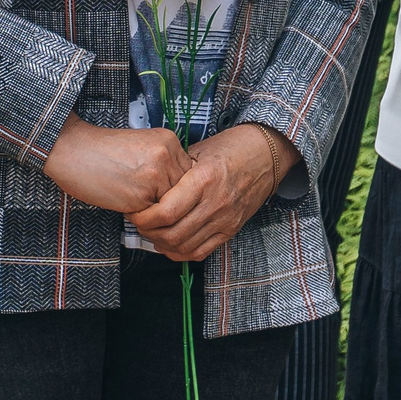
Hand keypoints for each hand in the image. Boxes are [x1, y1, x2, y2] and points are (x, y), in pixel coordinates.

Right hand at [42, 116, 191, 215]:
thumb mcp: (141, 148)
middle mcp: (167, 154)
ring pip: (171, 205)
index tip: (157, 189)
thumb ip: (163, 163)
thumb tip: (179, 190)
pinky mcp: (143, 194)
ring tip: (135, 200)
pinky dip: (143, 215)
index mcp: (169, 139)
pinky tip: (127, 203)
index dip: (173, 186)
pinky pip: (154, 215)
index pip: (188, 174)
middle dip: (167, 199)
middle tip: (146, 199)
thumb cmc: (102, 151)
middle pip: (184, 191)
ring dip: (156, 209)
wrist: (73, 150)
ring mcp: (157, 174)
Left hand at [125, 123, 297, 262]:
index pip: (166, 212)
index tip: (134, 211)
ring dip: (162, 244)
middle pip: (172, 234)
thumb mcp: (198, 151)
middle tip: (138, 223)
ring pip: (184, 247)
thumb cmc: (230, 147)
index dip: (144, 217)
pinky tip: (169, 242)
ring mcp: (225, 220)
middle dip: (148, 232)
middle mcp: (215, 204)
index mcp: (203, 180)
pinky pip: (201, 252)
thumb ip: (176, 171)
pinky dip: (181, 252)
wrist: (266, 155)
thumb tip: (149, 186)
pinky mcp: (231, 230)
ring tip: (151, 231)